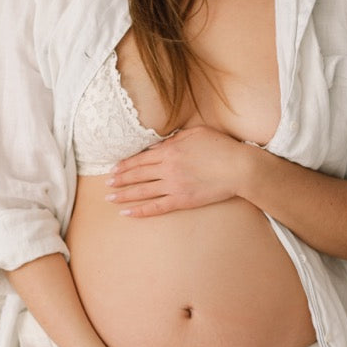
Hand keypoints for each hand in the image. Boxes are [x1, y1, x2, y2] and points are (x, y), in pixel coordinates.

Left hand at [106, 126, 251, 217]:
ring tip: (110, 197)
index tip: (114, 169)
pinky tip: (127, 212)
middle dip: (120, 179)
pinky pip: (156, 206)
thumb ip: (174, 139)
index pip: (141, 158)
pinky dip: (140, 210)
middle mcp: (167, 168)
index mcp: (170, 150)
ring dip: (124, 194)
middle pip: (138, 174)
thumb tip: (156, 146)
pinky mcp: (182, 200)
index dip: (125, 164)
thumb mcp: (196, 133)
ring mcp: (174, 185)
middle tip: (107, 183)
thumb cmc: (221, 147)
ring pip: (142, 191)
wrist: (239, 168)